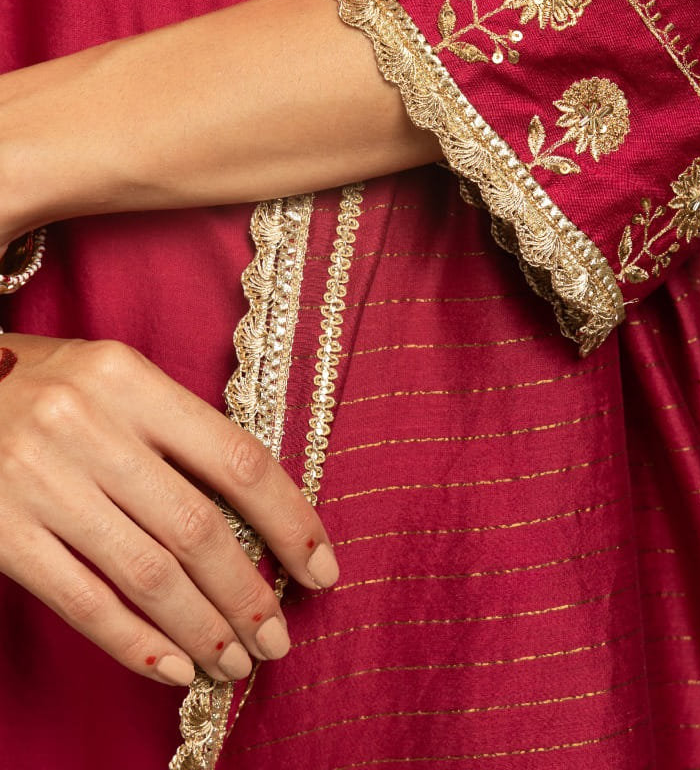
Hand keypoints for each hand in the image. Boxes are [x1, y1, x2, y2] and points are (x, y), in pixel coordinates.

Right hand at [0, 334, 338, 685]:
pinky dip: (135, 643)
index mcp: (128, 378)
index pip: (235, 457)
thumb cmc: (37, 385)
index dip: (289, 520)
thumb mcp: (107, 378)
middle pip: (195, 527)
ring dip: (202, 628)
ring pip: (146, 573)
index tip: (322, 568)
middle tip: (278, 637)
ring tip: (236, 662)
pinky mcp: (0, 532)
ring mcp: (39, 480)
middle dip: (247, 592)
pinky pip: (83, 601)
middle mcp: (87, 425)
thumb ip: (170, 428)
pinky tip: (172, 668)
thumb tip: (252, 511)